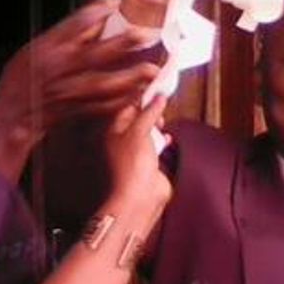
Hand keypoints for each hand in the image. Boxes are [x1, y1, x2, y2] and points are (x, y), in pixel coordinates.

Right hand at [0, 0, 159, 179]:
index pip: (74, 23)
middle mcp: (57, 69)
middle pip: (94, 53)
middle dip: (122, 43)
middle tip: (146, 34)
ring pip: (101, 84)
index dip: (98, 10)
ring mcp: (66, 91)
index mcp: (47, 48)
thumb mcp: (34, 49)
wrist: (9, 117)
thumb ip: (64, 36)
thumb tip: (98, 21)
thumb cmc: (21, 81)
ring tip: (151, 70)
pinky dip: (120, 101)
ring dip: (128, 77)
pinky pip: (101, 107)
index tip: (118, 2)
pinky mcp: (73, 110)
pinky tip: (137, 94)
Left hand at [103, 95, 171, 223]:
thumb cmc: (132, 166)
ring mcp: (137, 152)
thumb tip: (158, 97)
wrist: (141, 196)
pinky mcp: (149, 162)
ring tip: (162, 123)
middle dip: (152, 111)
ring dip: (158, 126)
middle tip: (161, 105)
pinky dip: (163, 141)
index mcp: (116, 130)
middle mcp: (125, 140)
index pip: (129, 106)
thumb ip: (149, 112)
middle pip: (140, 118)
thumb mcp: (140, 131)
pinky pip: (157, 146)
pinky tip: (166, 139)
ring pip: (149, 131)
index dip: (143, 97)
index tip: (157, 88)